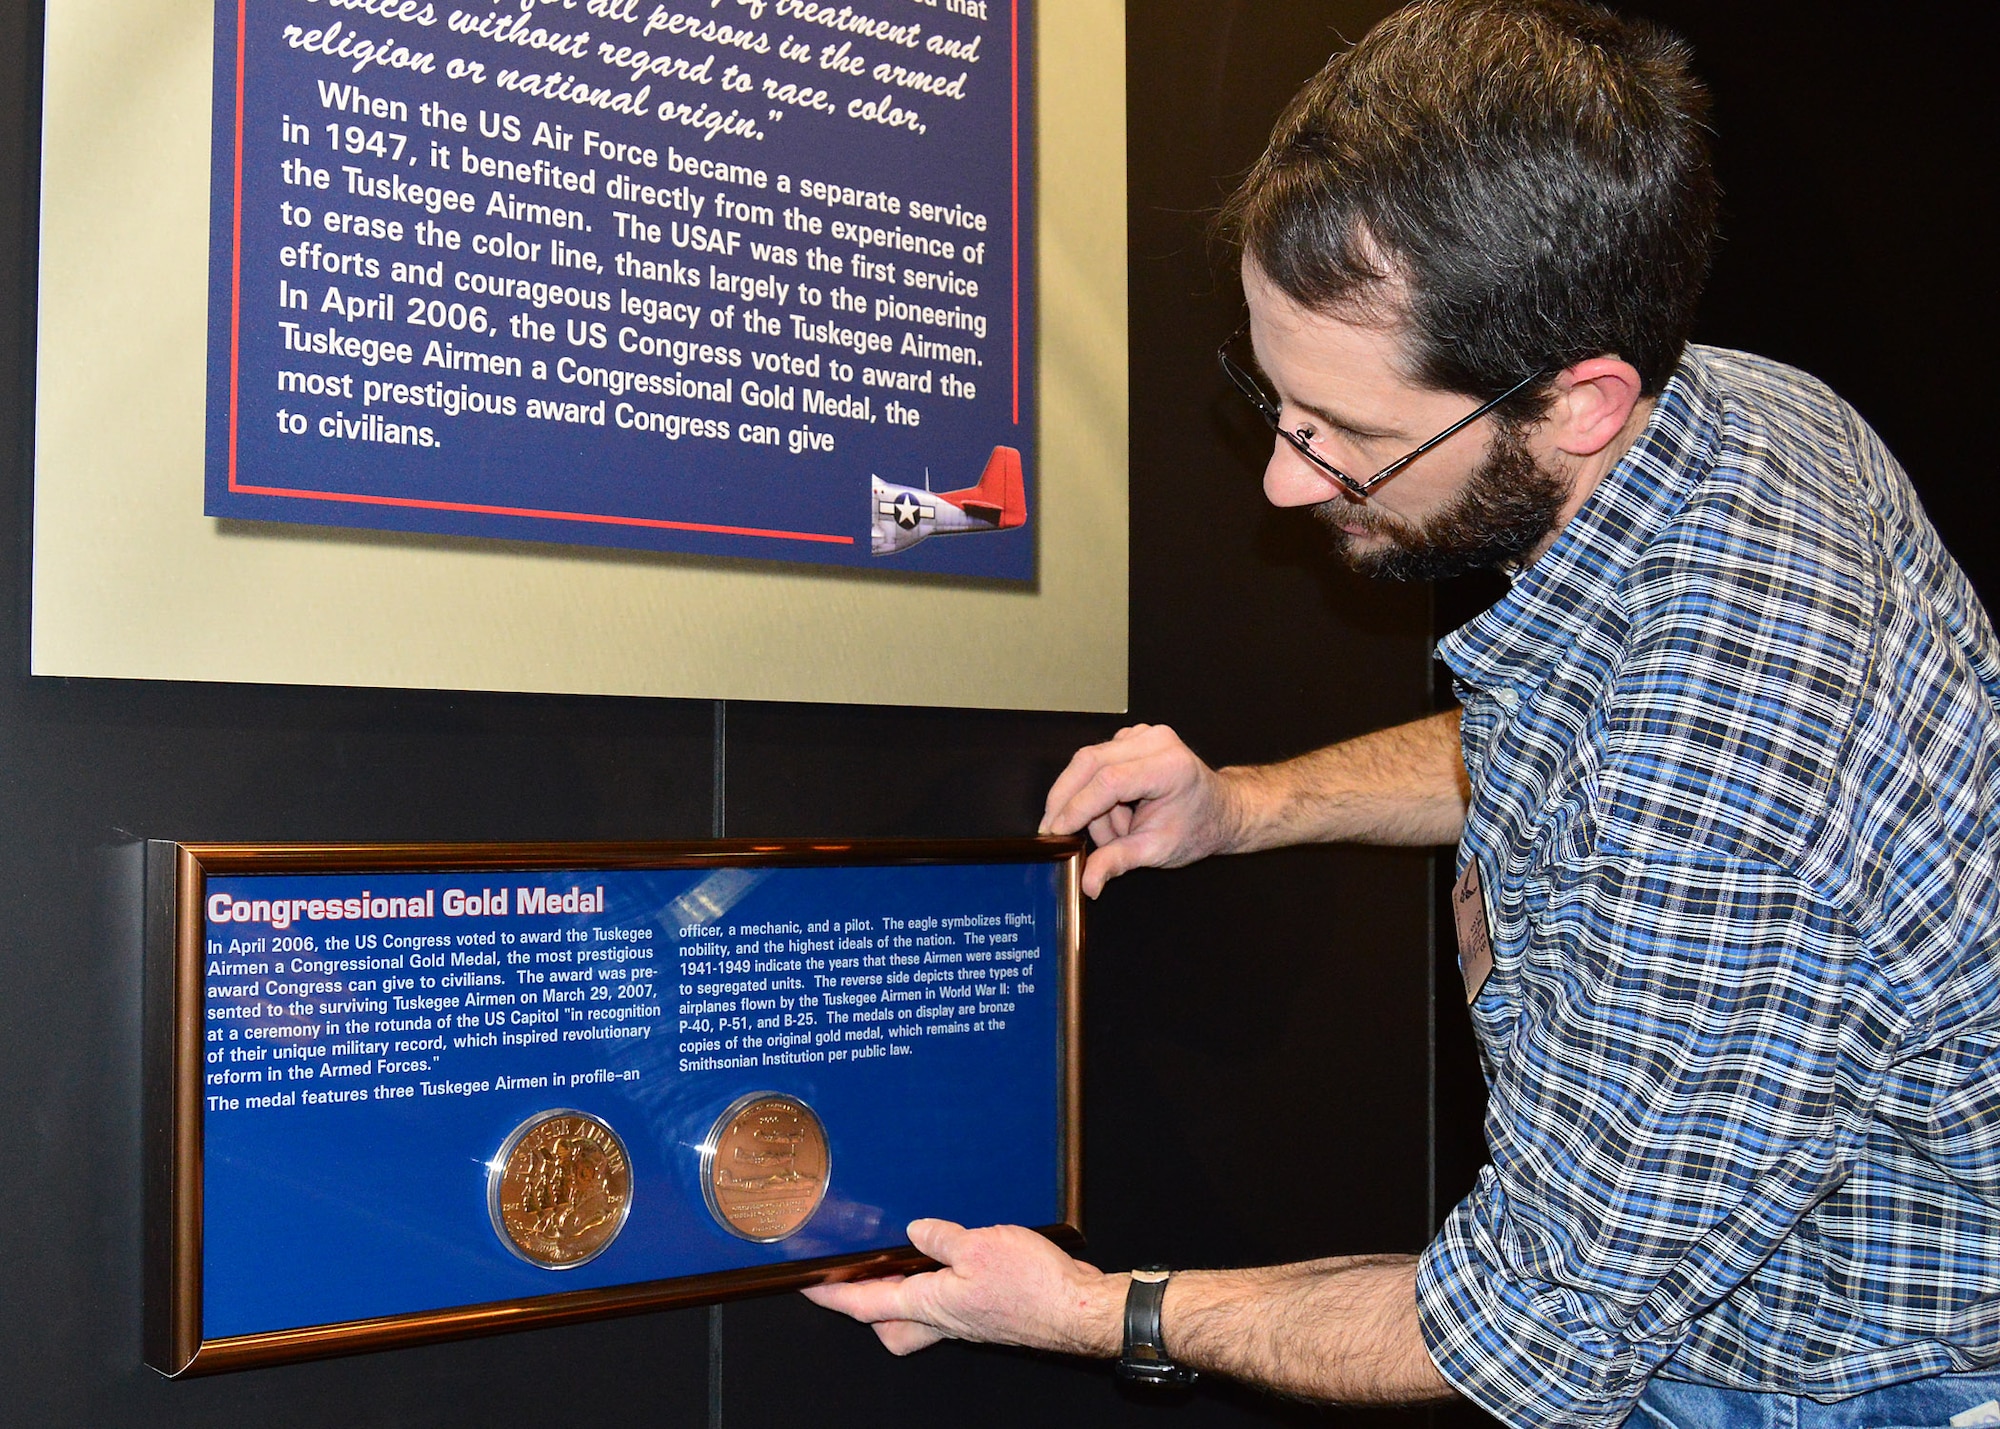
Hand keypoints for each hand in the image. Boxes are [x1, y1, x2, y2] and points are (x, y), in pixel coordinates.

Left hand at [801, 1219, 1123, 1357]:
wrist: (1079, 1310)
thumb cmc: (1033, 1286)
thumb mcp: (979, 1246)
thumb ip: (942, 1239)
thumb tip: (915, 1232)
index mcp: (932, 1304)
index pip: (867, 1303)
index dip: (833, 1295)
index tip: (807, 1287)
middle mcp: (946, 1318)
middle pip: (890, 1325)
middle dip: (866, 1309)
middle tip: (851, 1282)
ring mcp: (969, 1318)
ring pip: (920, 1318)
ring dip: (903, 1297)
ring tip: (899, 1262)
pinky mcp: (991, 1311)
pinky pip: (951, 1303)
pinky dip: (941, 1284)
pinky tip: (951, 1259)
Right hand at [1039, 724, 1241, 895]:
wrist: (1217, 810)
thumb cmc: (1196, 827)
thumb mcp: (1156, 850)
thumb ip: (1117, 862)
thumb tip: (1088, 882)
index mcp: (1170, 767)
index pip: (1109, 781)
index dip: (1078, 806)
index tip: (1057, 830)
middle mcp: (1156, 741)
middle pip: (1089, 762)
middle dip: (1067, 800)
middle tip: (1056, 830)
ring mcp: (1142, 735)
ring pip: (1088, 764)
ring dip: (1089, 802)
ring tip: (1115, 831)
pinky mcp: (1130, 738)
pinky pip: (1095, 763)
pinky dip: (1096, 793)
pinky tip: (1116, 812)